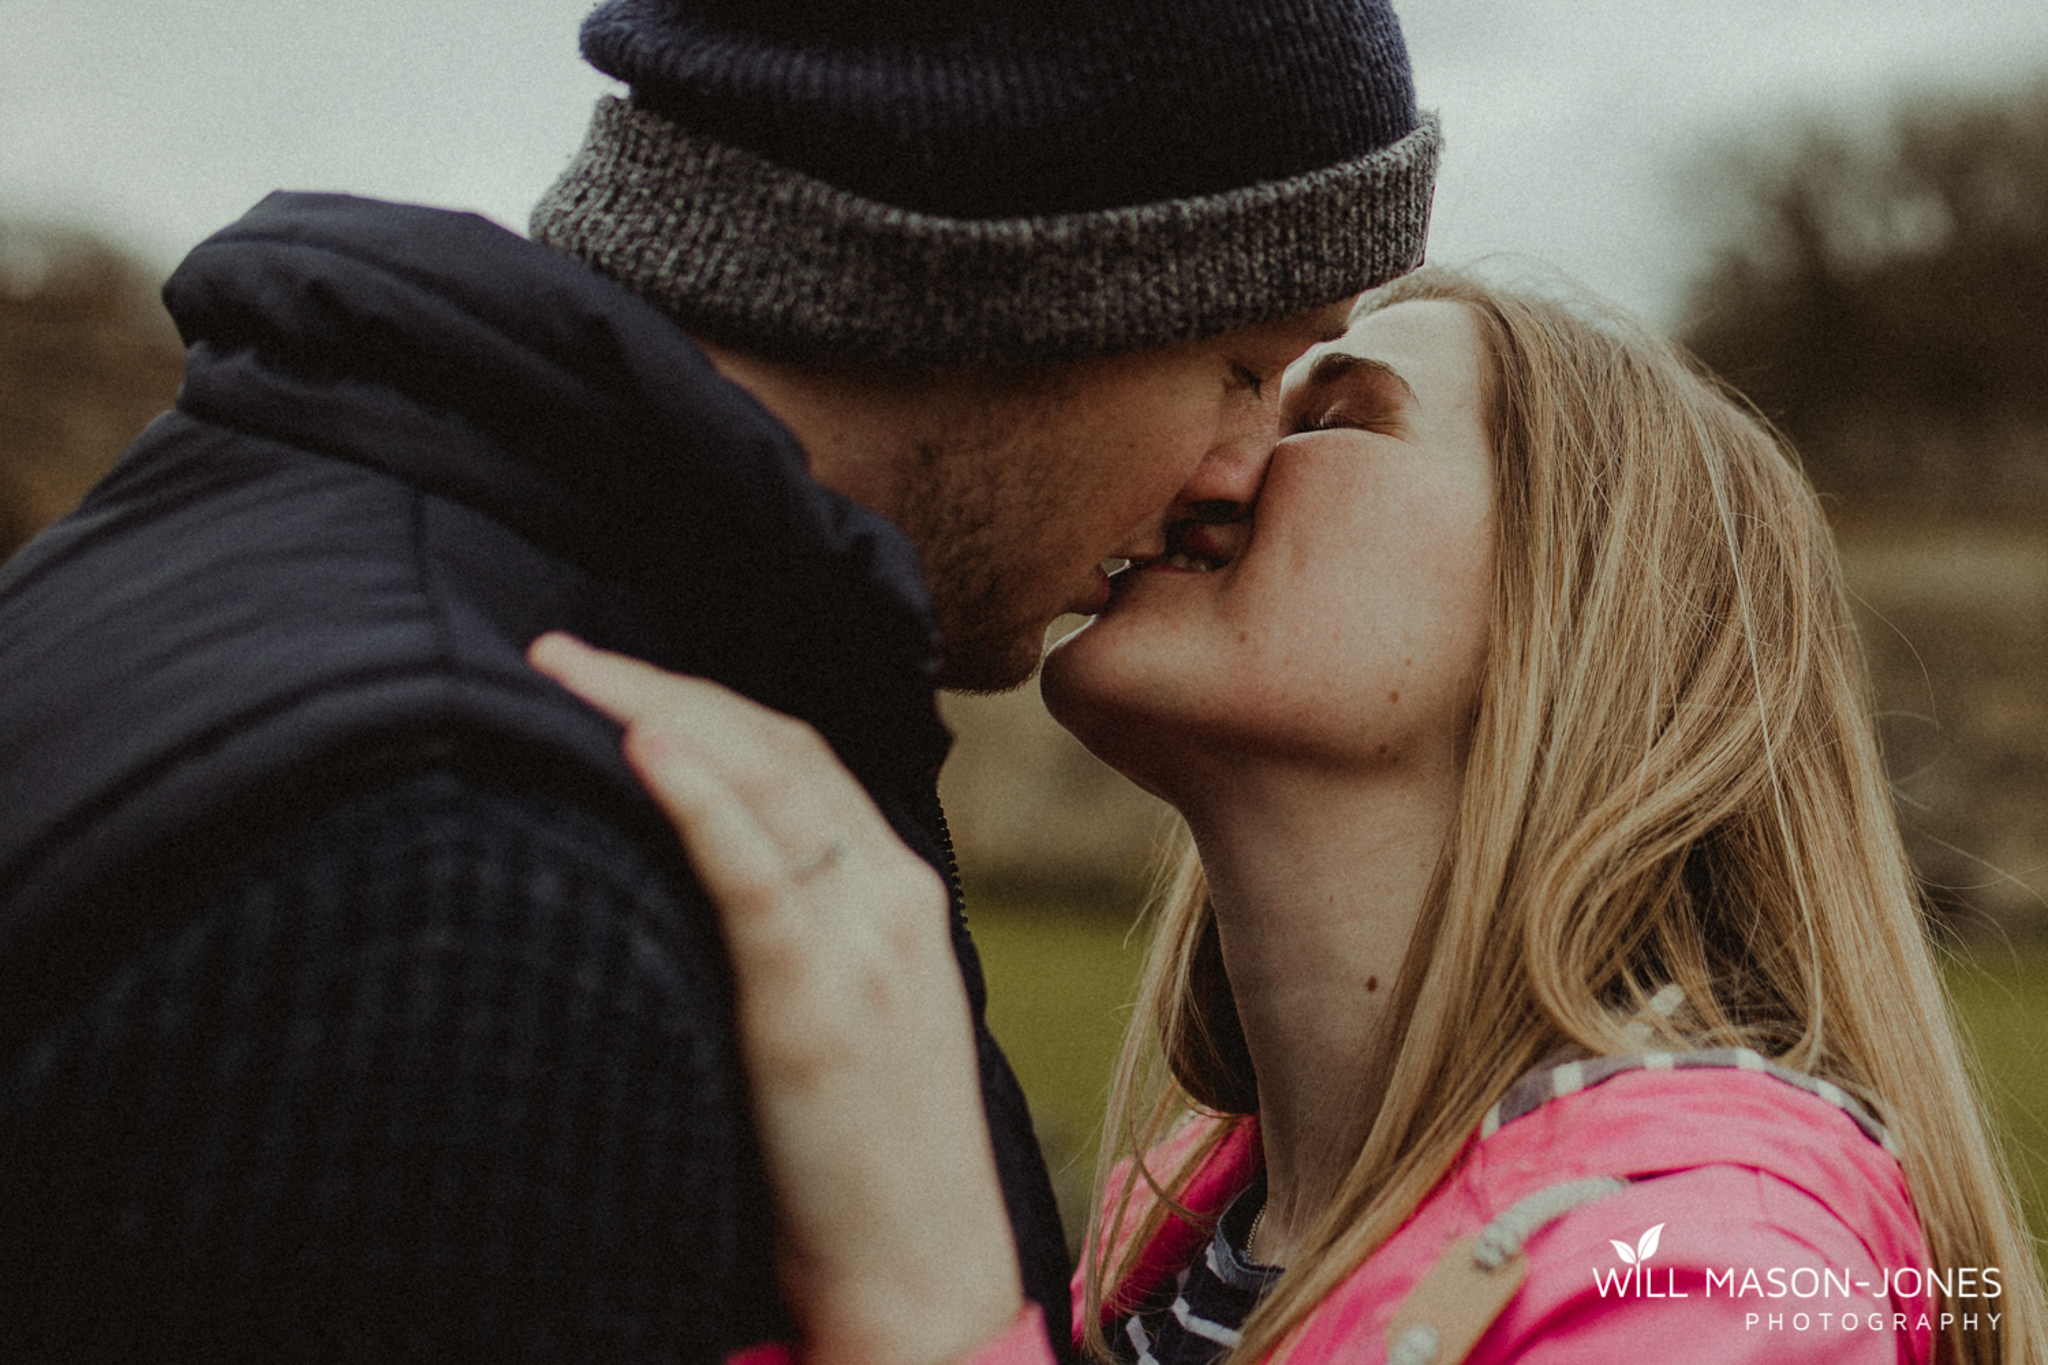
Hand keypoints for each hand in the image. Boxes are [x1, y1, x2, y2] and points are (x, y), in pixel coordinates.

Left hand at [528, 633, 1024, 1364]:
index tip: (609, 676)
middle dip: (662, 684)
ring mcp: (864, 941)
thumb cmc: (862, 1162)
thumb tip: (678, 886)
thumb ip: (789, 939)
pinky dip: (700, 799)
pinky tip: (639, 748)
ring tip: (565, 671)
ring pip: (764, 782)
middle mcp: (890, 893)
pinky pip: (758, 874)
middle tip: (556, 650)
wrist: (922, 1273)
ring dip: (657, 711)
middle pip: (774, 744)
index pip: (795, 755)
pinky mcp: (821, 1001)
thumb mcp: (843, 1020)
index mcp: (896, 891)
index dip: (699, 702)